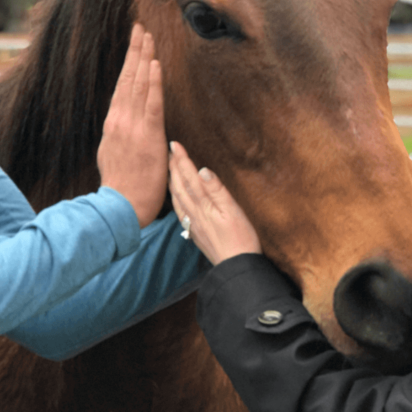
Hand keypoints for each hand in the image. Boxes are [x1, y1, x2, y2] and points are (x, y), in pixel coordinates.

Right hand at [97, 24, 167, 227]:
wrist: (121, 205)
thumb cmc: (123, 185)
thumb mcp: (115, 154)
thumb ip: (123, 135)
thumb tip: (127, 125)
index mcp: (113, 124)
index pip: (122, 87)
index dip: (129, 64)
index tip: (134, 45)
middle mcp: (120, 120)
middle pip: (128, 78)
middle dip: (135, 51)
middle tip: (140, 28)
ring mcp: (132, 125)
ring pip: (138, 84)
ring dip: (144, 58)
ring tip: (148, 36)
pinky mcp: (147, 134)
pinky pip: (152, 102)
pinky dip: (153, 81)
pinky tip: (155, 63)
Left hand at [168, 141, 261, 263]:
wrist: (236, 267)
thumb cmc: (241, 239)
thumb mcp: (233, 211)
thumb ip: (217, 190)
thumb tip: (203, 170)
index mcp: (203, 205)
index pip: (189, 177)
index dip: (182, 160)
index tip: (174, 144)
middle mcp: (193, 214)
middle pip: (179, 186)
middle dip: (173, 167)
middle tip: (170, 151)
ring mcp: (192, 224)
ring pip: (176, 198)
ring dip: (172, 181)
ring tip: (170, 169)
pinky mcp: (195, 232)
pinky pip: (179, 210)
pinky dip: (175, 198)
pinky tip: (177, 197)